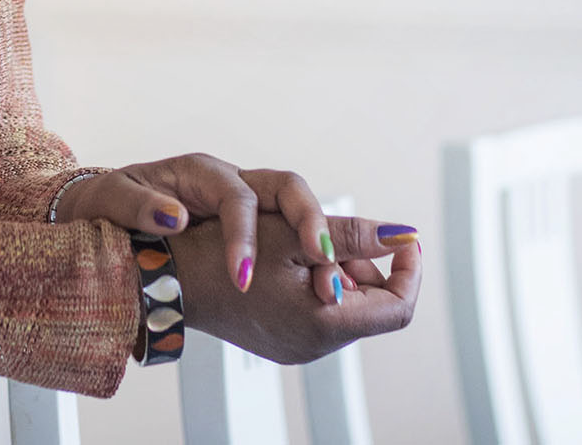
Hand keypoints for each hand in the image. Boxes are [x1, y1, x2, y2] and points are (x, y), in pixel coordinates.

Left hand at [54, 156, 360, 303]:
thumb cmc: (106, 203)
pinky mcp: (255, 229)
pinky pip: (292, 236)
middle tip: (322, 265)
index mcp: (199, 172)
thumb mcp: (110, 199)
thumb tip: (174, 215)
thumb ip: (137, 204)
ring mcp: (247, 203)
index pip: (236, 196)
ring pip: (298, 209)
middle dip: (309, 223)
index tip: (243, 276)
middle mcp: (231, 182)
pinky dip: (314, 258)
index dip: (244, 234)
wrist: (106, 213)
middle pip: (287, 188)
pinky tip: (328, 289)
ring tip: (333, 286)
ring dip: (320, 243)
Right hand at [170, 213, 419, 364]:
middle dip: (369, 266)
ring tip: (313, 244)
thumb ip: (353, 236)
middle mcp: (316, 345)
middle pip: (374, 306)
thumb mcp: (295, 235)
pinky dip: (320, 285)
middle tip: (343, 234)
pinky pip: (320, 313)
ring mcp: (298, 346)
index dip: (409, 269)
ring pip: (347, 308)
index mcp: (325, 324)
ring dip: (343, 272)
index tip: (403, 240)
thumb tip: (400, 237)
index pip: (399, 306)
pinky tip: (296, 262)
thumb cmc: (225, 255)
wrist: (173, 280)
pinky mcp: (283, 340)